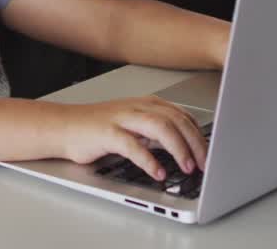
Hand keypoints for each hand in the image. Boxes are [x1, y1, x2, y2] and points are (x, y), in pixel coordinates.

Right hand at [59, 97, 206, 181]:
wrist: (64, 126)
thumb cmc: (99, 128)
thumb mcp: (134, 125)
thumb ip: (157, 132)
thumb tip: (186, 147)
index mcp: (147, 104)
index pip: (182, 115)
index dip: (200, 134)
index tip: (211, 152)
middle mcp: (137, 107)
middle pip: (176, 119)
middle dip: (196, 142)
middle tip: (206, 163)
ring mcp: (122, 118)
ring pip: (160, 127)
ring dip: (178, 148)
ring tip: (187, 167)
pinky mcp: (107, 134)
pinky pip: (133, 146)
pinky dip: (149, 161)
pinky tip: (158, 173)